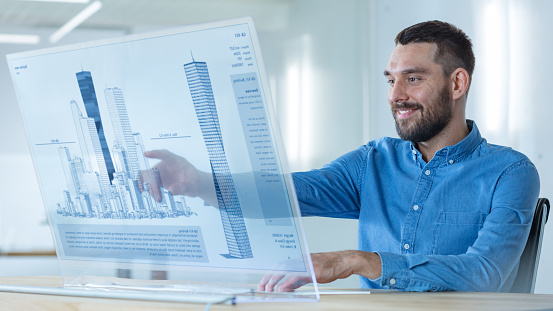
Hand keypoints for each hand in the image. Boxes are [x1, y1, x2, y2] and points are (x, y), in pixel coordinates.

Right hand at [138, 149, 215, 204]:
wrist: (195, 186)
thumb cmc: (195, 182)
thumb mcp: (193, 186)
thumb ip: (183, 187)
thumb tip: (171, 190)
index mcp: (176, 162)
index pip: (165, 155)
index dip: (156, 154)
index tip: (146, 154)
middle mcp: (166, 165)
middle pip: (154, 170)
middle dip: (152, 182)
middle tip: (157, 194)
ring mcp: (161, 172)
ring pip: (148, 176)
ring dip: (150, 187)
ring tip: (158, 198)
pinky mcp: (158, 179)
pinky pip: (149, 183)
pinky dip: (150, 190)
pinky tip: (156, 197)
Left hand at [257, 251, 381, 291]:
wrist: (344, 262)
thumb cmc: (328, 266)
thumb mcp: (310, 274)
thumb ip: (298, 280)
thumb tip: (287, 288)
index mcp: (298, 260)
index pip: (279, 265)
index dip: (269, 274)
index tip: (262, 283)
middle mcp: (300, 260)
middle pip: (279, 266)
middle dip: (268, 277)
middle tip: (261, 287)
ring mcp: (306, 264)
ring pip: (286, 270)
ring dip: (275, 280)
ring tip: (269, 289)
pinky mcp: (313, 269)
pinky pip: (297, 276)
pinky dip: (288, 283)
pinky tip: (283, 289)